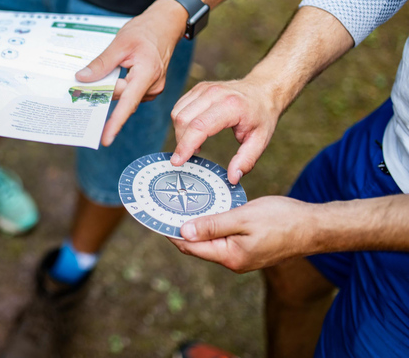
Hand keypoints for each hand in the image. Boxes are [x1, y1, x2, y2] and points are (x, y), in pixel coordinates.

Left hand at [76, 0, 186, 146]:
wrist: (165, 24)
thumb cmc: (145, 31)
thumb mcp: (120, 43)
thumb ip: (101, 63)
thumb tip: (82, 79)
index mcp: (146, 74)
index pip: (127, 103)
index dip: (115, 122)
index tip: (105, 139)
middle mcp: (153, 86)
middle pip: (121, 97)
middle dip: (106, 90)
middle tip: (89, 78)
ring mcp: (153, 88)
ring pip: (124, 95)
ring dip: (114, 85)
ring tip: (117, 65)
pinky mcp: (150, 87)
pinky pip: (130, 92)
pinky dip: (121, 85)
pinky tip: (121, 70)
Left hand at [169, 196, 315, 272]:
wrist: (314, 227)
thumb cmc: (282, 219)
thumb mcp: (243, 218)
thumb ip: (213, 225)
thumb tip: (184, 231)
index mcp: (229, 256)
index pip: (190, 246)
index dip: (171, 232)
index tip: (155, 217)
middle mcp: (233, 262)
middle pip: (197, 246)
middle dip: (180, 229)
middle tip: (164, 208)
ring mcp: (241, 258)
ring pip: (209, 243)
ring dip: (195, 228)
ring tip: (181, 207)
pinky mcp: (248, 250)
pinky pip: (222, 240)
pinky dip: (211, 228)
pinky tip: (207, 213)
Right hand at [170, 77, 280, 183]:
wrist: (263, 89)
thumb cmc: (262, 115)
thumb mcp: (260, 140)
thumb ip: (246, 160)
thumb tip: (232, 178)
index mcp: (231, 106)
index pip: (199, 126)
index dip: (185, 145)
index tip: (177, 162)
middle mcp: (215, 94)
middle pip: (184, 120)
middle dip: (182, 142)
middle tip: (191, 155)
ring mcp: (205, 88)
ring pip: (178, 113)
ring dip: (180, 133)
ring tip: (195, 144)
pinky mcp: (198, 88)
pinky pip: (179, 107)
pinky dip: (180, 122)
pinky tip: (193, 132)